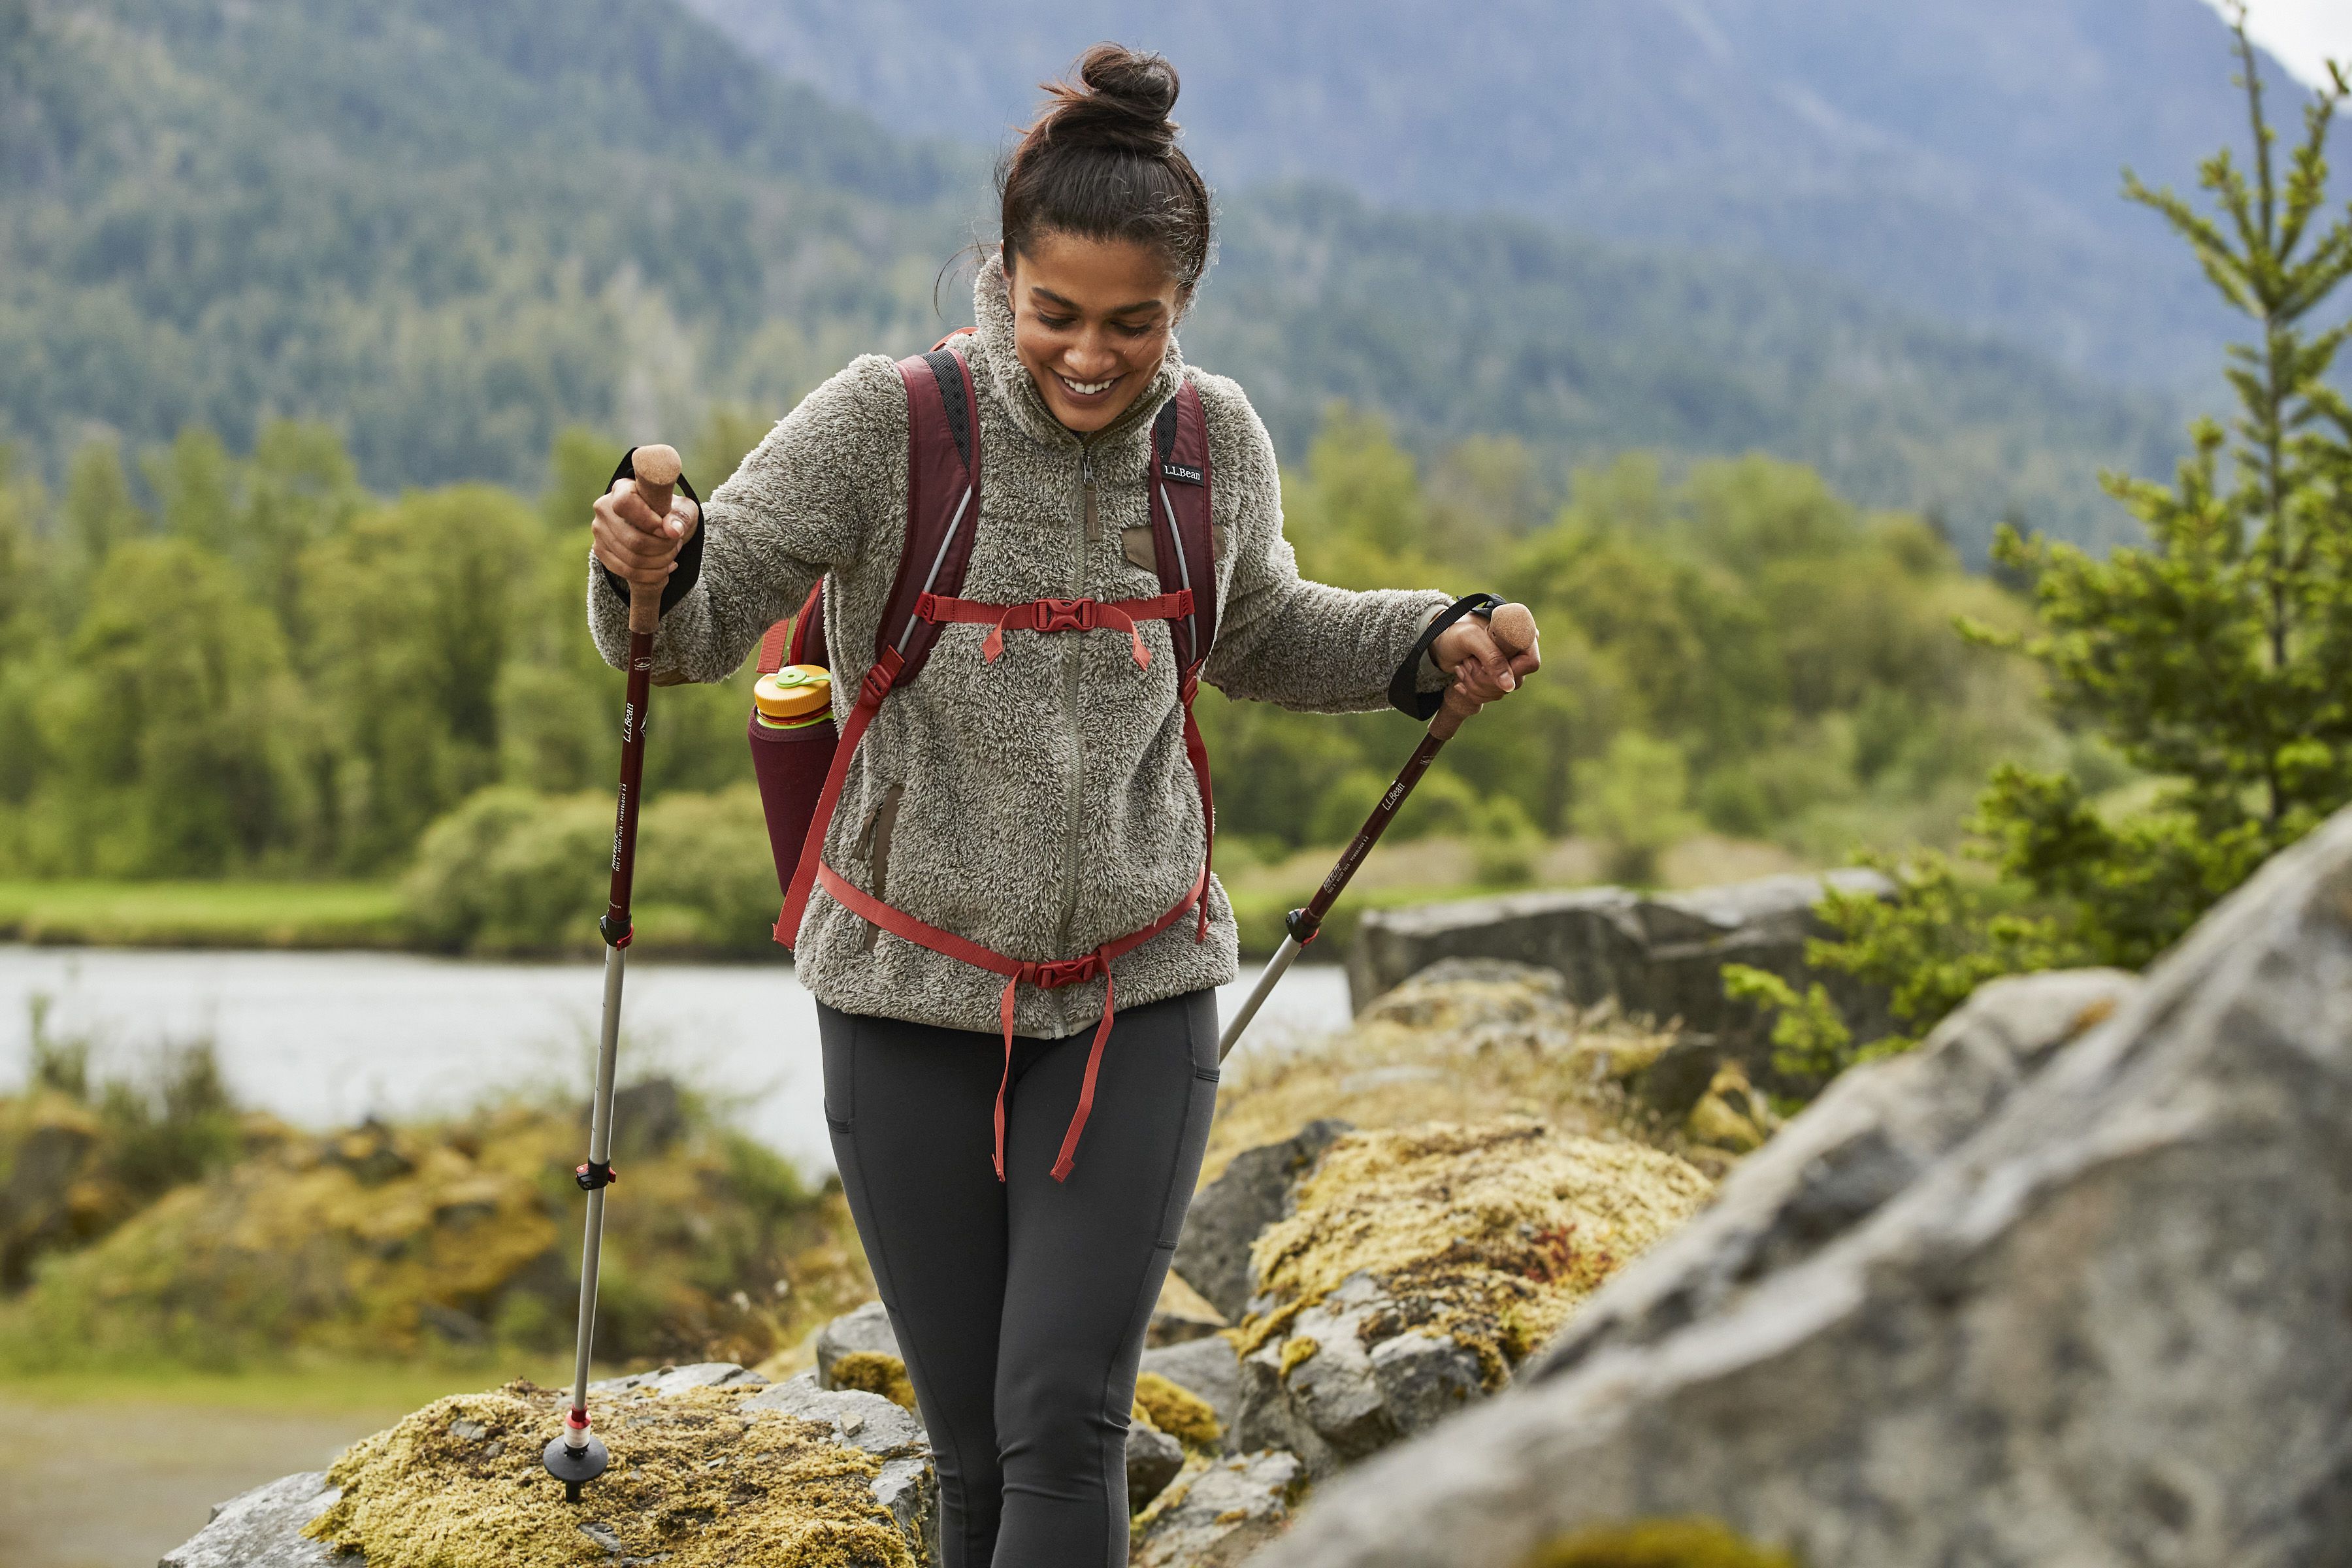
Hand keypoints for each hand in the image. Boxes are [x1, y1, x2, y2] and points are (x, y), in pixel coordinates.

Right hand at [591, 477, 699, 592]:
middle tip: (676, 544)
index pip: (625, 504)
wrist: (659, 525)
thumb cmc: (670, 512)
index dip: (649, 521)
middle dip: (662, 548)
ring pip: (632, 559)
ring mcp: (599, 530)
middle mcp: (604, 507)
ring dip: (660, 562)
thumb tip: (672, 530)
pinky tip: (665, 567)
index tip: (667, 530)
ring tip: (672, 553)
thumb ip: (681, 516)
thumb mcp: (683, 509)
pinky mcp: (600, 550)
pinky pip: (627, 571)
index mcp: (622, 488)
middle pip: (633, 540)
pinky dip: (652, 574)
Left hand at [1432, 608, 1540, 701]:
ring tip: (1462, 666)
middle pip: (1515, 682)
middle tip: (1467, 661)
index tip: (1484, 664)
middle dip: (1485, 677)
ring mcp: (1509, 667)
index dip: (1508, 670)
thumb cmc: (1455, 632)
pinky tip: (1461, 677)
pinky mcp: (1497, 678)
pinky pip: (1492, 696)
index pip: (1530, 663)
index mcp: (1520, 633)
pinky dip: (1473, 691)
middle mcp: (1519, 651)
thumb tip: (1510, 686)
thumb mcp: (1471, 639)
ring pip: (1502, 691)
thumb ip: (1492, 659)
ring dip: (1476, 684)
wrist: (1441, 641)